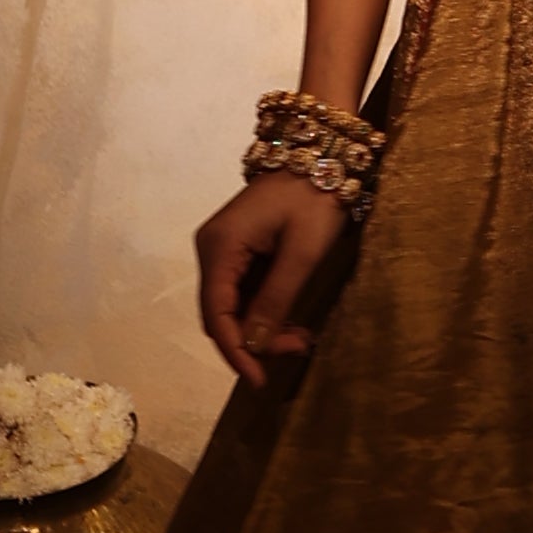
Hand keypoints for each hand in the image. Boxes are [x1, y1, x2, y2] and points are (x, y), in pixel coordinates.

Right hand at [194, 173, 355, 384]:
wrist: (320, 151)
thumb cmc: (314, 197)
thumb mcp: (301, 253)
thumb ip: (275, 300)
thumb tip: (253, 346)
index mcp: (219, 248)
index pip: (217, 315)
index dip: (235, 352)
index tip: (259, 381)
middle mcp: (211, 250)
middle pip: (221, 314)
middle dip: (252, 341)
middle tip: (296, 349)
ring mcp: (224, 248)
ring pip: (232, 306)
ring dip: (261, 328)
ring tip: (301, 338)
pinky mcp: (239, 248)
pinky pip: (244, 291)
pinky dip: (264, 311)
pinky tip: (291, 321)